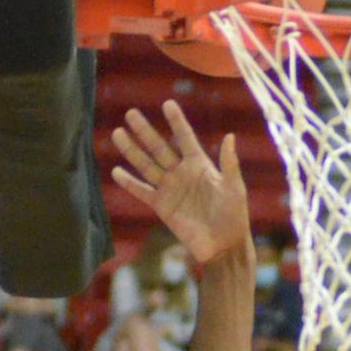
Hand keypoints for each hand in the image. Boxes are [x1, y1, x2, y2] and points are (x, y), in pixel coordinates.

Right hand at [111, 103, 250, 263]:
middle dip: (145, 131)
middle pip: (159, 147)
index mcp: (200, 165)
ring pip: (147, 165)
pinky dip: (130, 183)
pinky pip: (142, 191)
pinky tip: (116, 171)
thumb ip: (229, 164)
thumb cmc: (234, 216)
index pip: (185, 138)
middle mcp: (182, 173)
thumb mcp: (235, 188)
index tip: (167, 103)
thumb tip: (231, 136)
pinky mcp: (162, 207)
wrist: (224, 246)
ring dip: (132, 151)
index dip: (176, 121)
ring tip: (118, 133)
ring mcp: (170, 189)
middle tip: (131, 113)